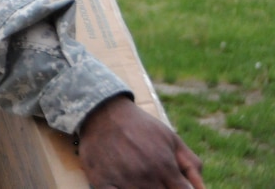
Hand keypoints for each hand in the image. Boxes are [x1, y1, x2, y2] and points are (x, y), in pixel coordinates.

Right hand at [78, 96, 204, 187]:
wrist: (102, 111)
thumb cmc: (141, 127)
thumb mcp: (171, 139)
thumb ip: (192, 166)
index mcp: (165, 167)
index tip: (173, 186)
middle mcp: (146, 176)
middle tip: (155, 180)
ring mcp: (123, 181)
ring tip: (141, 180)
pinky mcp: (102, 182)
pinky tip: (124, 184)